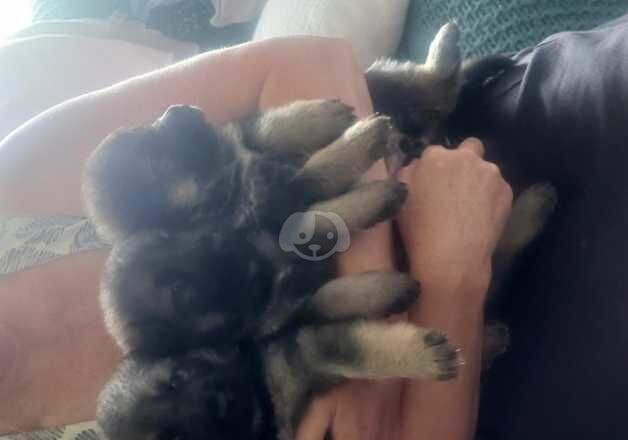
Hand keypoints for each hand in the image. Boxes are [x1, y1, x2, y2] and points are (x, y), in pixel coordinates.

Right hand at [398, 138, 512, 297]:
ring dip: (479, 180)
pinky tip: (482, 217)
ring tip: (471, 207)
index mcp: (435, 156)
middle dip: (464, 161)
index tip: (433, 184)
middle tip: (456, 187)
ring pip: (485, 169)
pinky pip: (498, 188)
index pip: (436, 152)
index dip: (434, 168)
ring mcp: (490, 173)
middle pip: (469, 148)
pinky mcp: (507, 191)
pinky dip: (491, 197)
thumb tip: (417, 166)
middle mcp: (466, 157)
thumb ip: (408, 173)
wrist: (452, 258)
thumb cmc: (418, 230)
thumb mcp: (400, 198)